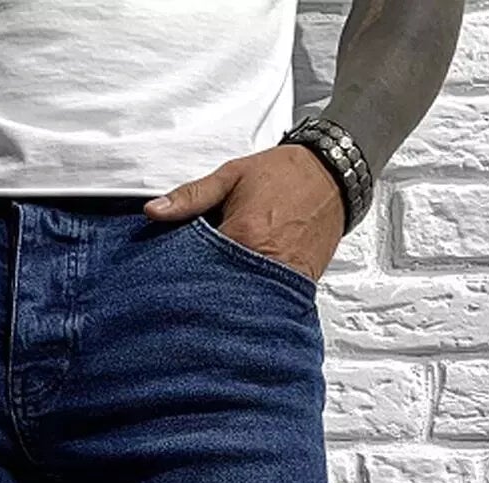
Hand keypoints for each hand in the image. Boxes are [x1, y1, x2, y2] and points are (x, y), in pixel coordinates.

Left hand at [144, 143, 345, 283]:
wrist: (334, 176)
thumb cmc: (286, 174)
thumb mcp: (231, 175)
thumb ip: (190, 196)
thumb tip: (154, 211)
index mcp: (242, 235)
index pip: (196, 269)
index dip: (179, 276)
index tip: (166, 281)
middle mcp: (261, 263)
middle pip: (217, 292)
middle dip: (199, 294)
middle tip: (183, 295)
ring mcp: (280, 279)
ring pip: (241, 302)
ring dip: (224, 300)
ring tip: (211, 296)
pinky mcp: (294, 287)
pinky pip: (265, 302)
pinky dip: (250, 301)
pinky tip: (238, 294)